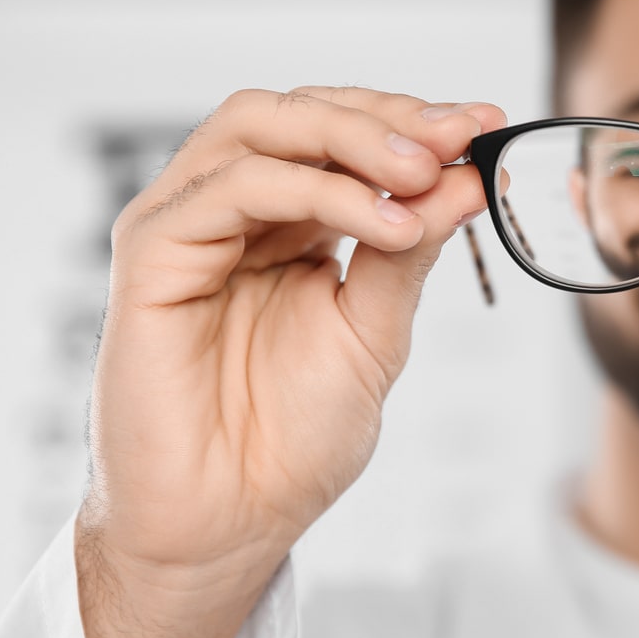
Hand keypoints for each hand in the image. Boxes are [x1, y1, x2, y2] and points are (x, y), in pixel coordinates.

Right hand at [81, 87, 502, 590]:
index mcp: (285, 225)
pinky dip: (314, 191)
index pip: (340, 133)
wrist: (232, 524)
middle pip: (298, 113)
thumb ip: (409, 249)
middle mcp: (231, 213)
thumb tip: (466, 177)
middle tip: (458, 137)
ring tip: (423, 177)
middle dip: (386, 118)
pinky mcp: (150, 255)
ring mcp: (186, 227)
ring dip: (353, 140)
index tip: (488, 124)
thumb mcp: (374, 331)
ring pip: (258, 128)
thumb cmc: (292, 443)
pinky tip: (381, 224)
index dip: (412, 120)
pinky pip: (230, 189)